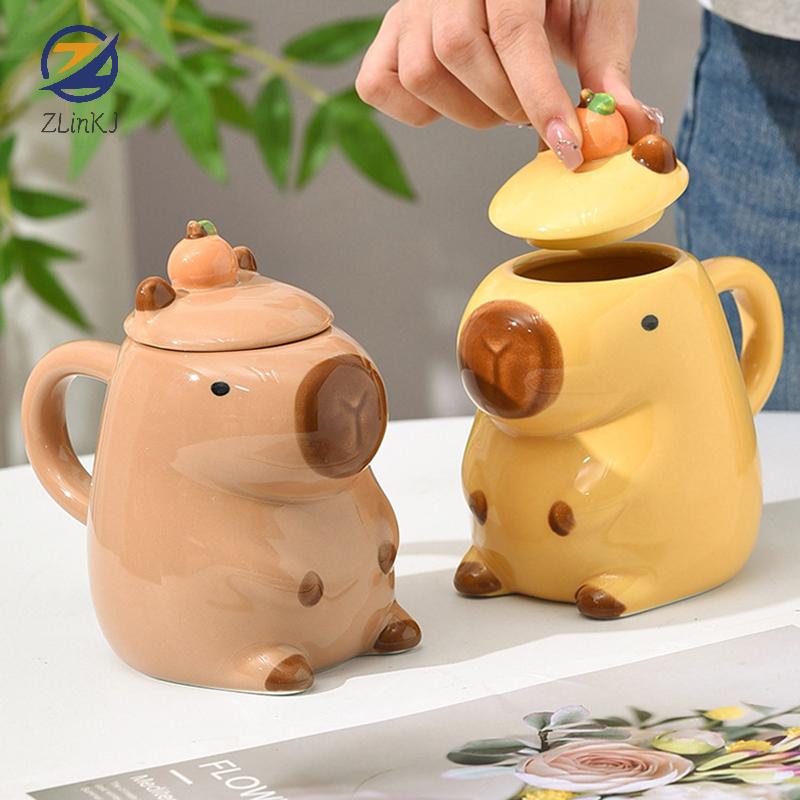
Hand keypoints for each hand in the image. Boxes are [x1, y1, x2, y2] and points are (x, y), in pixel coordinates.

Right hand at [356, 0, 660, 169]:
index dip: (540, 95)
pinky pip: (380, 85)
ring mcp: (410, 6)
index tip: (567, 145)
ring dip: (467, 112)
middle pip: (457, 50)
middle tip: (529, 112)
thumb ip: (606, 67)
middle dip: (504, 102)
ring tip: (498, 104)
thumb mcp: (597, 11)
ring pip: (421, 72)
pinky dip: (416, 112)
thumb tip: (626, 126)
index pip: (514, 29)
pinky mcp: (387, 35)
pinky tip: (453, 103)